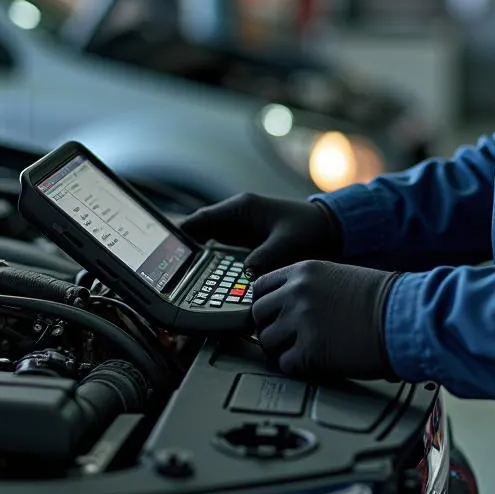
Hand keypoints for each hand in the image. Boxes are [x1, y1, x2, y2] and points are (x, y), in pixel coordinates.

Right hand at [179, 194, 341, 275]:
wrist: (330, 229)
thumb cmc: (311, 228)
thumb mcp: (288, 243)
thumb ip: (266, 257)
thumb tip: (245, 274)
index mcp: (241, 208)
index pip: (200, 220)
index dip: (179, 236)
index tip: (164, 254)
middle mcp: (236, 216)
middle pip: (199, 234)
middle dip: (185, 254)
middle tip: (171, 277)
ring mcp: (240, 229)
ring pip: (208, 246)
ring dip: (198, 262)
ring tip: (185, 284)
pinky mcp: (246, 242)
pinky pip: (221, 254)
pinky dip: (213, 266)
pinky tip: (209, 284)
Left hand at [251, 260, 398, 380]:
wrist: (404, 315)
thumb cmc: (382, 298)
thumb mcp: (337, 276)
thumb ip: (308, 288)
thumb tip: (285, 308)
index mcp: (303, 271)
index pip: (260, 287)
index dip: (266, 304)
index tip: (273, 315)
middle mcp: (296, 293)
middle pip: (258, 315)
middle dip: (270, 328)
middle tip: (287, 337)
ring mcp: (301, 321)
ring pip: (267, 341)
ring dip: (281, 349)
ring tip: (303, 351)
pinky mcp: (310, 351)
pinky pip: (285, 364)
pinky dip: (297, 367)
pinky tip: (315, 362)